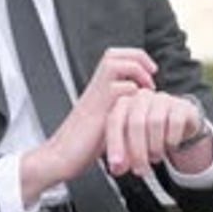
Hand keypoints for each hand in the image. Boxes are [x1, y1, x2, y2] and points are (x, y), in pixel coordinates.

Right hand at [22, 48, 157, 196]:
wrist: (61, 157)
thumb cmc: (83, 145)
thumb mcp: (106, 123)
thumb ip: (120, 110)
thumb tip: (144, 109)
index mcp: (97, 89)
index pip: (116, 57)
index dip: (136, 59)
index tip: (150, 73)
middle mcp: (95, 88)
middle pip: (114, 54)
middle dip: (137, 58)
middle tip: (151, 73)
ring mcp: (96, 95)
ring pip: (116, 64)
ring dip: (137, 72)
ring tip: (147, 88)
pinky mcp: (99, 108)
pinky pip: (122, 89)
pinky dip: (136, 94)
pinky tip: (141, 109)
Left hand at [105, 89, 200, 176]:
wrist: (177, 124)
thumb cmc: (148, 134)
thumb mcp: (132, 145)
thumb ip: (122, 157)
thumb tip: (116, 169)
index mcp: (123, 104)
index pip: (114, 121)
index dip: (115, 144)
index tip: (117, 165)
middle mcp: (141, 97)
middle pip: (136, 123)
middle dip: (137, 151)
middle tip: (140, 170)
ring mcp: (162, 99)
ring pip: (155, 122)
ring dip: (155, 147)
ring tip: (155, 158)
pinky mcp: (180, 106)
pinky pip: (175, 122)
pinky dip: (171, 139)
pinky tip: (171, 146)